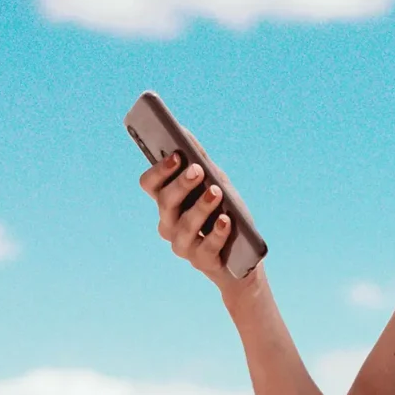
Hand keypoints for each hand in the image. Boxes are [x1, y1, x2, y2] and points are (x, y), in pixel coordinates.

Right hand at [139, 151, 247, 291]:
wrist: (244, 255)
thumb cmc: (225, 214)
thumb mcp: (217, 183)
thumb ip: (201, 160)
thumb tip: (184, 132)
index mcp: (167, 202)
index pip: (150, 184)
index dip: (159, 170)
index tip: (177, 155)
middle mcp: (169, 224)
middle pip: (165, 202)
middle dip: (181, 185)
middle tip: (197, 170)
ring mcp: (183, 246)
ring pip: (184, 226)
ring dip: (201, 207)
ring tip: (216, 192)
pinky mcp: (202, 262)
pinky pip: (206, 248)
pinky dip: (217, 233)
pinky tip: (226, 221)